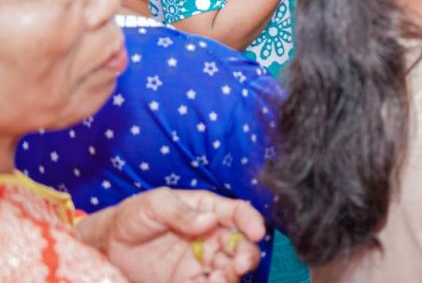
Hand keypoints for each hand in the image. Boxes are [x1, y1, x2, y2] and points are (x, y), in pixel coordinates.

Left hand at [75, 188, 264, 282]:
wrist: (106, 246)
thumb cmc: (132, 215)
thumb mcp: (154, 204)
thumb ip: (181, 211)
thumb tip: (209, 219)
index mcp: (207, 210)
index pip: (237, 212)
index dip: (251, 221)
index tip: (257, 232)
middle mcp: (210, 236)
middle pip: (240, 244)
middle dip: (247, 254)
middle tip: (241, 263)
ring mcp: (201, 261)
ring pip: (229, 268)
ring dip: (232, 275)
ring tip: (220, 279)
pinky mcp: (188, 281)